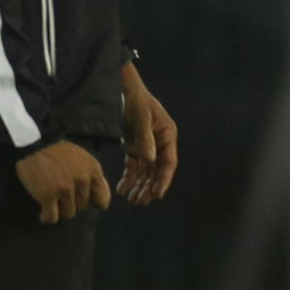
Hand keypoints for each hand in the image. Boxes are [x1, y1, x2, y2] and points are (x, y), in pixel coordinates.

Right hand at [15, 140, 109, 223]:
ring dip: (61, 210)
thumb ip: (91, 176)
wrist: (35, 143)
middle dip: (74, 203)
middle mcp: (82, 181)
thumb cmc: (59, 151)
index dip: (94, 203)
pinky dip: (48, 217)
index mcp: (93, 170)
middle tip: (63, 197)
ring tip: (53, 201)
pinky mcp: (48, 196)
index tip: (87, 203)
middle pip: (83, 207)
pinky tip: (44, 212)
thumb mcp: (83, 159)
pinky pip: (52, 217)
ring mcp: (65, 189)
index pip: (102, 198)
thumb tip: (97, 198)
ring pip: (69, 213)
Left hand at [116, 63, 177, 205]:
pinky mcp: (135, 146)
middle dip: (149, 186)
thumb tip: (150, 160)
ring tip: (131, 200)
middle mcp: (160, 142)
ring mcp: (147, 145)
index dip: (163, 179)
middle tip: (139, 201)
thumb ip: (145, 138)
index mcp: (167, 134)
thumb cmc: (135, 99)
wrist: (121, 88)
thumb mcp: (140, 116)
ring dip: (139, 185)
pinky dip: (129, 177)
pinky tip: (122, 188)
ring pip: (145, 171)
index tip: (157, 194)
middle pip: (157, 170)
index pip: (168, 161)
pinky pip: (133, 165)